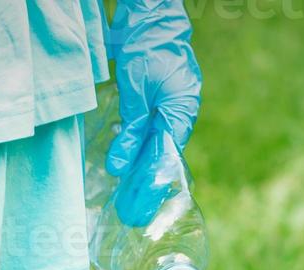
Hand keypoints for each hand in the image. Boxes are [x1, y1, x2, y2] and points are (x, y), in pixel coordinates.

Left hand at [106, 0, 200, 225]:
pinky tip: (127, 168)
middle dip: (146, 186)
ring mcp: (171, 107)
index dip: (152, 185)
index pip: (166, 157)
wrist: (151, 15)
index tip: (139, 209)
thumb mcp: (136, 89)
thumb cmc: (148, 46)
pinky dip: (139, 151)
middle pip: (162, 157)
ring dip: (141, 171)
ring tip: (127, 199)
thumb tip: (121, 167)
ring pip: (155, 147)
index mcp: (182, 110)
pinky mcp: (159, 102)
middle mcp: (180, 112)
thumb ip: (131, 129)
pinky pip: (150, 134)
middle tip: (130, 215)